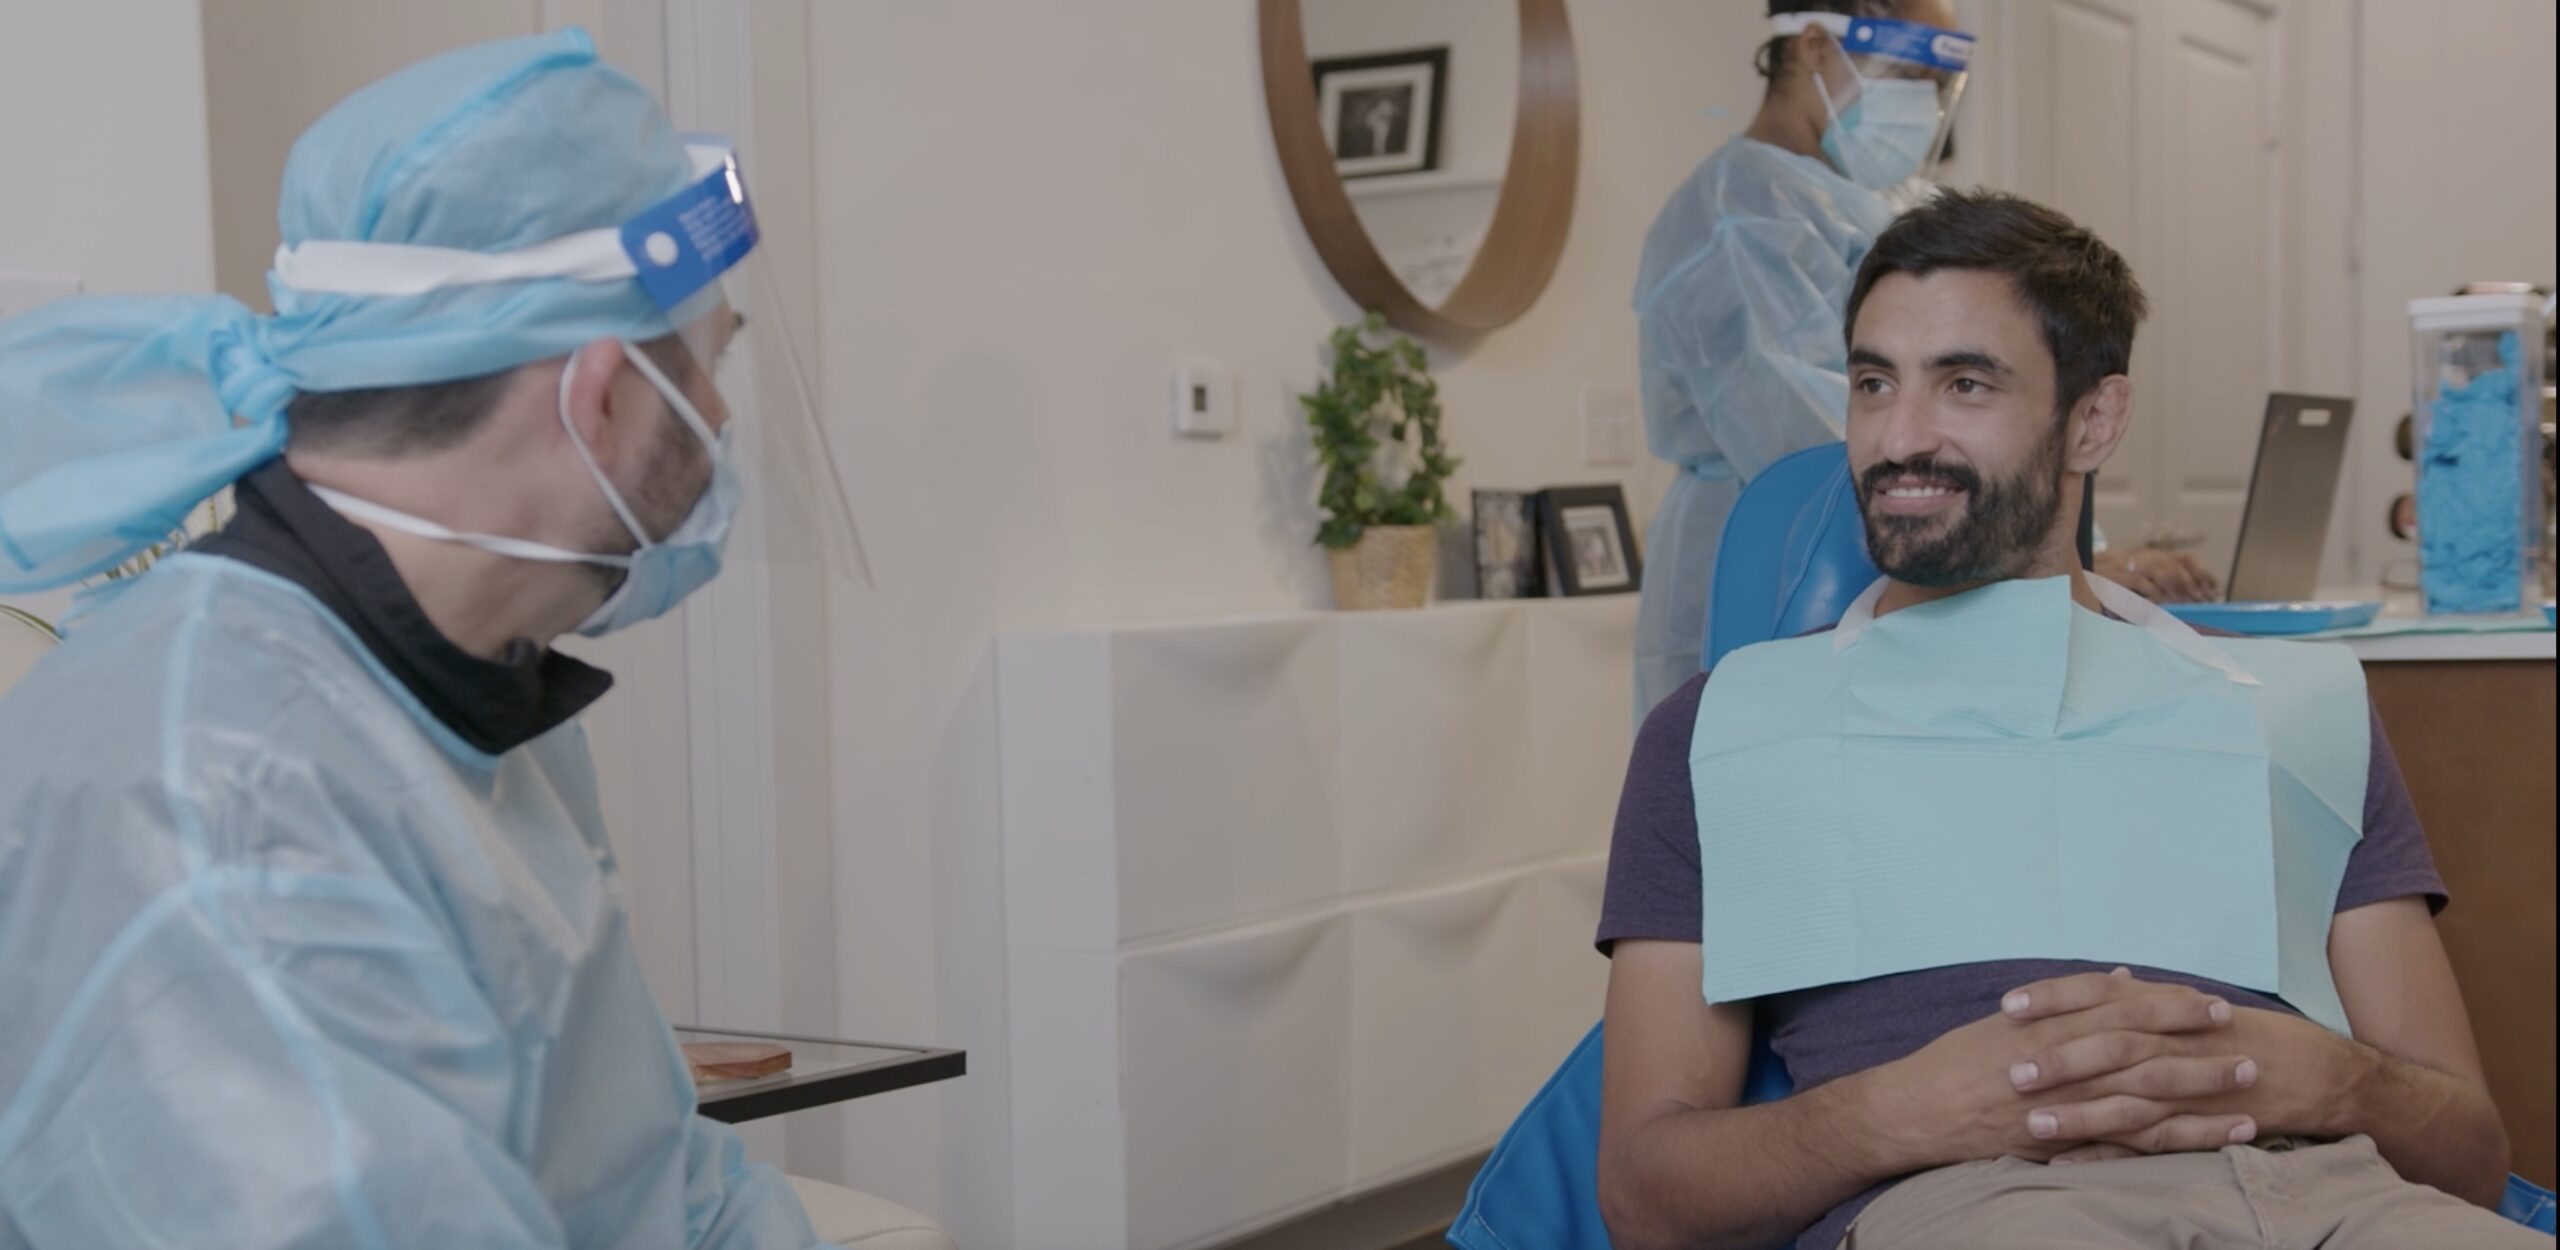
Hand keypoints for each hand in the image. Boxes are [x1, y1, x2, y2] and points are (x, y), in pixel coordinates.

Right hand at [1860, 969, 2259, 1170]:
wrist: (1921, 1109)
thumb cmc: (1960, 1060)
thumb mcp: (2012, 1021)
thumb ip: (2070, 1001)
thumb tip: (2124, 979)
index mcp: (2055, 1025)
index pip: (2126, 1009)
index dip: (2172, 1006)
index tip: (2210, 1003)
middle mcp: (2068, 1062)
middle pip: (2148, 1051)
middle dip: (2200, 1048)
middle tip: (2246, 1044)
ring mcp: (2072, 1104)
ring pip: (2152, 1098)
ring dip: (2204, 1094)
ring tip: (2249, 1090)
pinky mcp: (2070, 1140)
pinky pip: (2137, 1143)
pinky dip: (2183, 1140)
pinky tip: (2219, 1138)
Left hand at [2006, 974, 2356, 1150]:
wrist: (2315, 1071)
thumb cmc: (2244, 1034)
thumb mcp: (2192, 1006)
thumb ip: (2145, 997)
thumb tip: (2108, 979)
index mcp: (2164, 1007)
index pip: (2099, 994)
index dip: (2054, 998)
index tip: (2009, 1006)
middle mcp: (2174, 1042)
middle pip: (2108, 1047)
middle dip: (2059, 1059)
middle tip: (2010, 1071)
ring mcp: (2188, 1088)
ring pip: (2127, 1100)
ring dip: (2079, 1113)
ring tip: (2034, 1124)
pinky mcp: (2200, 1126)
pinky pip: (2152, 1144)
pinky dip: (2112, 1155)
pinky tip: (2072, 1164)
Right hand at [2093, 548, 2218, 602]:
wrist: (2083, 572)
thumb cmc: (2117, 579)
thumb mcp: (2144, 576)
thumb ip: (2165, 583)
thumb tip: (2194, 596)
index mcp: (2156, 556)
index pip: (2187, 559)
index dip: (2203, 572)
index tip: (2214, 589)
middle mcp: (2146, 556)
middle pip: (2176, 565)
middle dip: (2192, 583)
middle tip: (2202, 600)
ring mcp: (2131, 564)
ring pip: (2162, 571)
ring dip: (2177, 588)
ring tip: (2187, 602)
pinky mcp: (2117, 575)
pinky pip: (2141, 581)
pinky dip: (2153, 592)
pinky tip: (2163, 603)